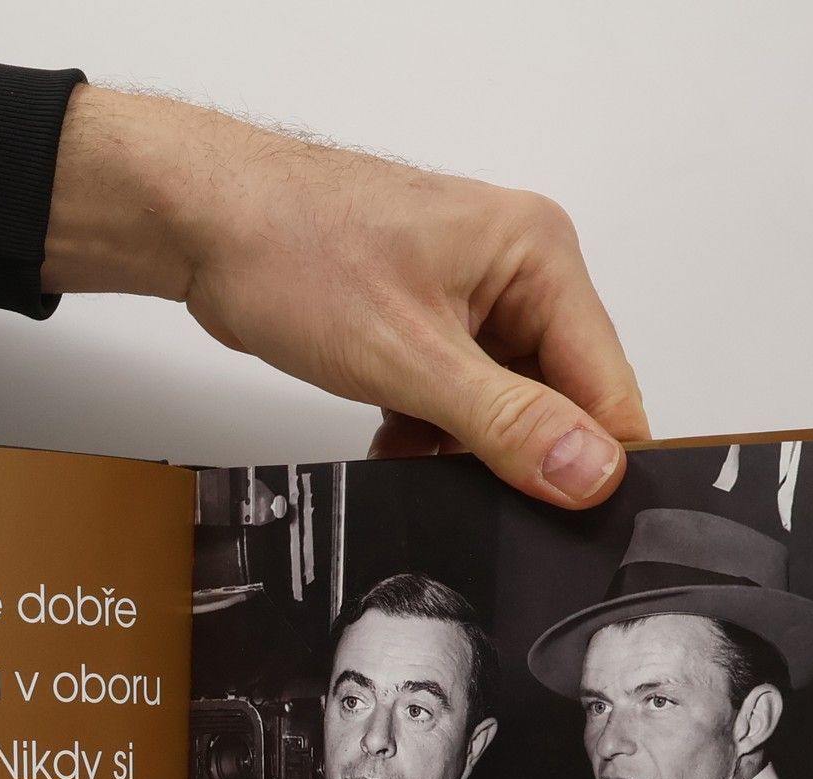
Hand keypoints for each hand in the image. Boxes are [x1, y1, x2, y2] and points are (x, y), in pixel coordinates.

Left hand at [43, 88, 647, 507]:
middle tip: (472, 488)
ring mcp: (468, 301)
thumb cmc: (295, 249)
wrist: (205, 225)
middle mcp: (515, 273)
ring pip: (502, 410)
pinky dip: (428, 436)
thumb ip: (508, 423)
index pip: (607, 384)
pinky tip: (394, 442)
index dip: (593, 459)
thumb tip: (589, 472)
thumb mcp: (412, 358)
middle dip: (517, 456)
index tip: (568, 518)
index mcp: (539, 256)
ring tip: (415, 448)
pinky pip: (455, 405)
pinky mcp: (425, 328)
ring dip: (463, 450)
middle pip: (559, 400)